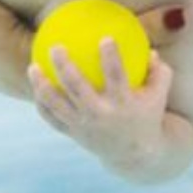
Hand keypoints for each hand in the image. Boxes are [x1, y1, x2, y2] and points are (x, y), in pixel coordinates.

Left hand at [29, 39, 174, 174]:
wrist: (135, 155)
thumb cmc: (148, 115)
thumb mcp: (160, 95)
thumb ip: (159, 71)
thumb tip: (151, 49)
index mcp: (123, 104)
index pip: (116, 77)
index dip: (111, 58)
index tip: (105, 38)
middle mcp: (101, 115)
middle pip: (77, 88)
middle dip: (65, 66)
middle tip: (56, 47)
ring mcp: (84, 126)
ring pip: (57, 104)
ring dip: (42, 85)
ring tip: (32, 66)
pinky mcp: (73, 134)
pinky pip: (52, 118)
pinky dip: (42, 104)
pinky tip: (36, 87)